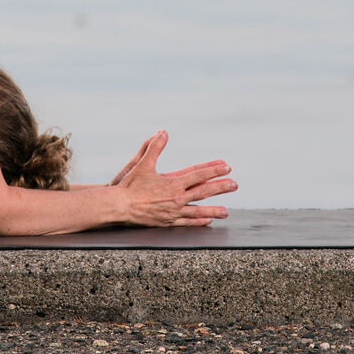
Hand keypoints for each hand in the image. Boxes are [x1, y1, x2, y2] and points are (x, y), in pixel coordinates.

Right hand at [110, 130, 236, 226]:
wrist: (119, 207)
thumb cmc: (130, 185)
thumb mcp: (142, 163)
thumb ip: (154, 147)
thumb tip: (163, 132)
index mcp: (172, 183)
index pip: (198, 174)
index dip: (213, 170)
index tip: (226, 166)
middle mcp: (176, 198)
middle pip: (203, 192)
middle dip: (220, 188)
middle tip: (234, 185)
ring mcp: (173, 212)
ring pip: (198, 211)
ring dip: (213, 210)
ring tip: (227, 212)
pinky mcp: (167, 221)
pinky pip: (186, 222)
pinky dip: (197, 221)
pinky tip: (206, 221)